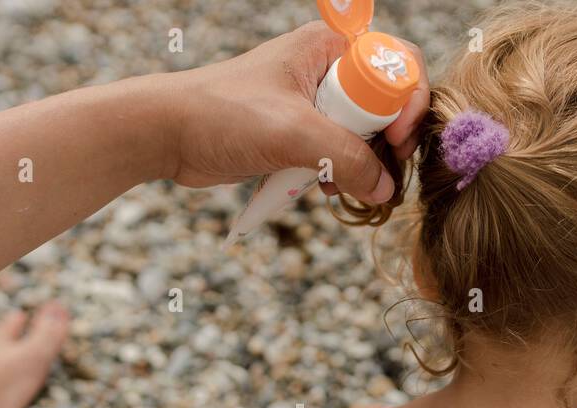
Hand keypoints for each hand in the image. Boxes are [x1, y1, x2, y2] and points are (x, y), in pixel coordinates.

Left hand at [156, 22, 428, 202]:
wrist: (168, 134)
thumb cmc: (223, 115)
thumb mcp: (294, 134)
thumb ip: (347, 159)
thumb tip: (385, 189)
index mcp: (330, 48)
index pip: (397, 65)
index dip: (407, 105)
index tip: (396, 143)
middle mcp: (326, 71)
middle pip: (385, 106)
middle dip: (385, 143)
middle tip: (379, 173)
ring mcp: (312, 104)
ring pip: (363, 136)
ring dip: (360, 165)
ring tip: (343, 185)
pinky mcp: (298, 135)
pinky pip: (337, 155)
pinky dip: (336, 175)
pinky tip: (321, 190)